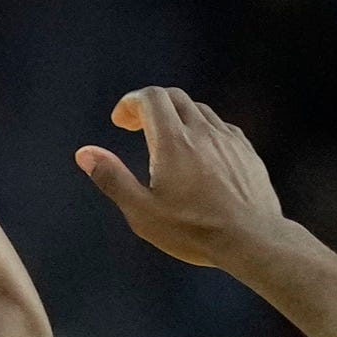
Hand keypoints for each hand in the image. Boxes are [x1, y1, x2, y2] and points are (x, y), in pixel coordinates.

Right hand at [76, 88, 282, 267]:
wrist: (252, 239)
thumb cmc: (193, 230)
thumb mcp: (142, 211)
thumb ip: (112, 178)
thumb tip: (85, 153)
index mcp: (173, 142)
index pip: (151, 97)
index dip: (130, 102)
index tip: (120, 122)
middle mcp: (202, 132)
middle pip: (174, 97)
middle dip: (150, 105)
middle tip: (135, 127)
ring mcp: (228, 139)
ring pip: (198, 109)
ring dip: (176, 116)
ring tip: (164, 141)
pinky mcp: (246, 151)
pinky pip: (220, 126)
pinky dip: (201, 128)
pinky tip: (198, 153)